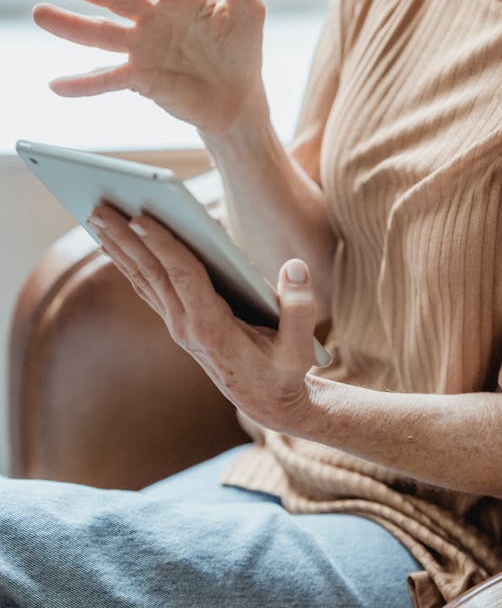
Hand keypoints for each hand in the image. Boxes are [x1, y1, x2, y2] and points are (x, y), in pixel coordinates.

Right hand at [34, 0, 268, 138]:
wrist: (238, 99)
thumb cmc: (242, 49)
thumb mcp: (247, 9)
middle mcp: (153, 18)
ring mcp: (143, 48)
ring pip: (102, 34)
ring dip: (71, 26)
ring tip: (42, 14)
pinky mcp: (140, 79)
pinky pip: (107, 79)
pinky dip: (83, 84)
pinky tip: (58, 84)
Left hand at [89, 204, 319, 433]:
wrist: (266, 403)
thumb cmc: (284, 372)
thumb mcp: (300, 349)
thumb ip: (300, 309)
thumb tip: (294, 267)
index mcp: (212, 328)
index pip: (183, 278)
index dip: (164, 246)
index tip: (141, 217)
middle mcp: (186, 326)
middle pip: (151, 273)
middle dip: (125, 237)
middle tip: (98, 205)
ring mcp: (177, 325)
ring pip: (142, 278)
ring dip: (118, 246)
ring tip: (95, 214)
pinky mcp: (177, 322)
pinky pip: (147, 285)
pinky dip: (128, 260)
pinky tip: (114, 241)